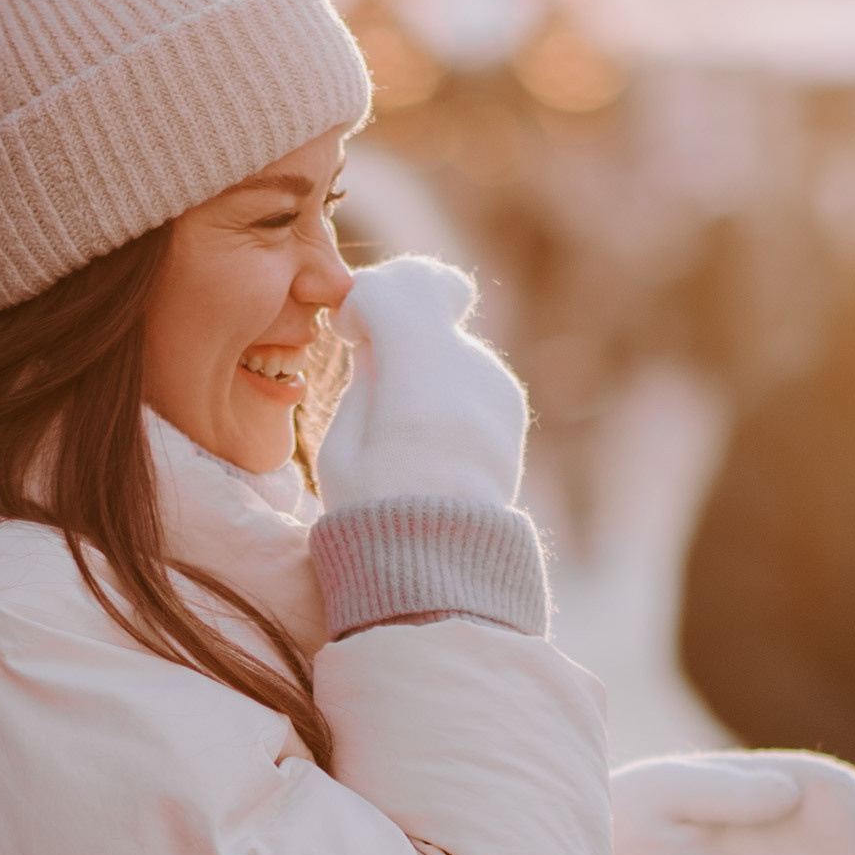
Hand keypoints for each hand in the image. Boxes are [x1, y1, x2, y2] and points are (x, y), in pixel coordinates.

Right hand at [314, 256, 529, 514]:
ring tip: (398, 428)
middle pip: (427, 308)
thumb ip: (361, 379)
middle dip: (395, 327)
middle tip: (369, 368)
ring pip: (448, 345)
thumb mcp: (342, 445)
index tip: (348, 334)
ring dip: (421, 364)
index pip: (395, 289)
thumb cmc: (375, 510)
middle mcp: (468, 367)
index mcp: (418, 370)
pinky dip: (444, 389)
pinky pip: (468, 376)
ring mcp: (497, 386)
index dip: (364, 301)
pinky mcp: (512, 409)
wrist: (442, 565)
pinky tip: (427, 441)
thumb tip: (375, 346)